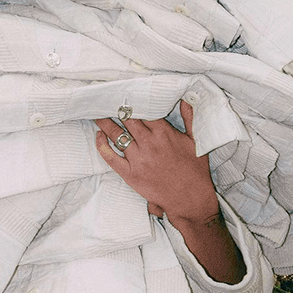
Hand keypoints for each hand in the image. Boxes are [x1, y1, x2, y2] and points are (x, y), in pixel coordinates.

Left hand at [94, 100, 218, 224]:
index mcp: (164, 132)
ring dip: (105, 122)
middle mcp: (148, 143)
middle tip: (107, 99)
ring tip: (97, 112)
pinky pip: (110, 157)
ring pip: (117, 134)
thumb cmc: (194, 170)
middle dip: (117, 108)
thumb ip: (190, 117)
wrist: (190, 199)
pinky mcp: (130, 174)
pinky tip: (99, 136)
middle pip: (127, 119)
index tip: (125, 94)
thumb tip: (185, 98)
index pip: (143, 110)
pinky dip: (102, 145)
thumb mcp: (196, 141)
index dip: (133, 101)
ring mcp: (137, 158)